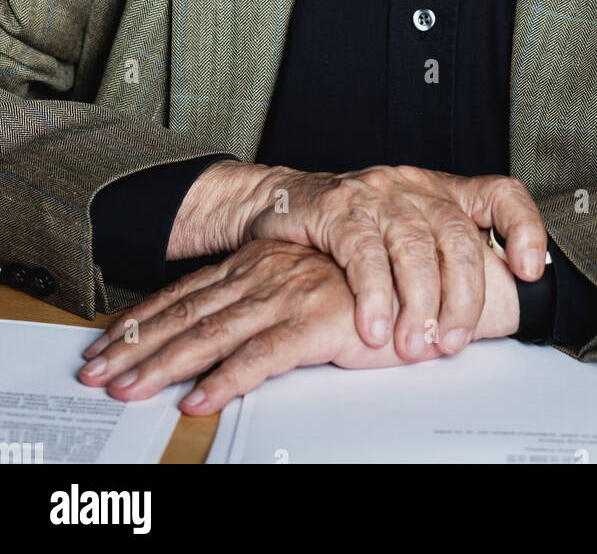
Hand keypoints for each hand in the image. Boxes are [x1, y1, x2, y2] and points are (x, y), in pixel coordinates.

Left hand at [77, 233, 519, 412]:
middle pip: (189, 313)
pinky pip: (262, 356)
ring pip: (213, 334)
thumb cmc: (372, 281)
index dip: (144, 320)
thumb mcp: (308, 287)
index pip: (188, 293)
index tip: (108, 344)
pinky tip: (200, 399)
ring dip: (166, 364)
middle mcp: (266, 274)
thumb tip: (229, 334)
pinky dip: (226, 379)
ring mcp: (288, 295)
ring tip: (131, 390)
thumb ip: (271, 303)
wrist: (430, 269)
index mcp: (261, 264)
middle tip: (98, 374)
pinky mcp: (315, 321)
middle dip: (137, 346)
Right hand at [168, 160, 545, 361]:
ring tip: (414, 344)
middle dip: (463, 296)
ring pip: (414, 247)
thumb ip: (442, 262)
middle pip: (457, 236)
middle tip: (452, 341)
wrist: (277, 204)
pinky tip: (375, 327)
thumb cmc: (350, 228)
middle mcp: (414, 186)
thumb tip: (486, 315)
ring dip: (419, 304)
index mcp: (440, 190)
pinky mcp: (338, 209)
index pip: (500, 192)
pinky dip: (375, 295)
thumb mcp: (405, 233)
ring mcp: (376, 194)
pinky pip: (364, 253)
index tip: (529, 271)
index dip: (524, 227)